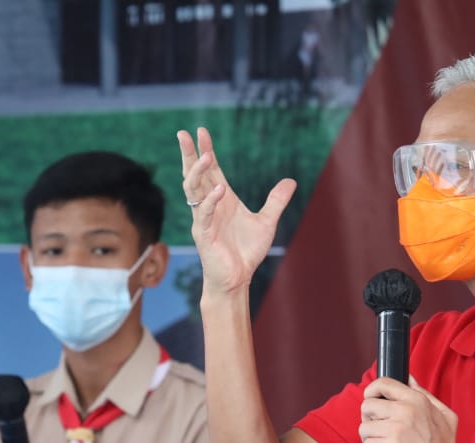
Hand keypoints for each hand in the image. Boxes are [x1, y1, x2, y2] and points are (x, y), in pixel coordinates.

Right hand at [177, 127, 296, 297]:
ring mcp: (203, 220)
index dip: (206, 150)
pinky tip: (219, 189)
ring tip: (205, 157)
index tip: (202, 131)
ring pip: (193, 190)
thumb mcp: (266, 223)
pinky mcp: (203, 235)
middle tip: (184, 133)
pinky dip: (211, 201)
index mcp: (221, 200)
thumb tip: (291, 182)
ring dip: (197, 173)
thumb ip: (276, 202)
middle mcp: (209, 206)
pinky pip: (203, 214)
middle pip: (194, 174)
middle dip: (189, 154)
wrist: (237, 279)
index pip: (210, 170)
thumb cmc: (246, 252)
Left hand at [358, 377, 471, 442]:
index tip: (372, 401)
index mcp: (418, 400)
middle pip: (367, 405)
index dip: (371, 391)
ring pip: (364, 427)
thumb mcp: (444, 417)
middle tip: (379, 430)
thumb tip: (409, 379)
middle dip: (369, 420)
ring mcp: (397, 429)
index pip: (383, 383)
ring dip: (371, 439)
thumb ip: (425, 396)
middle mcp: (407, 411)